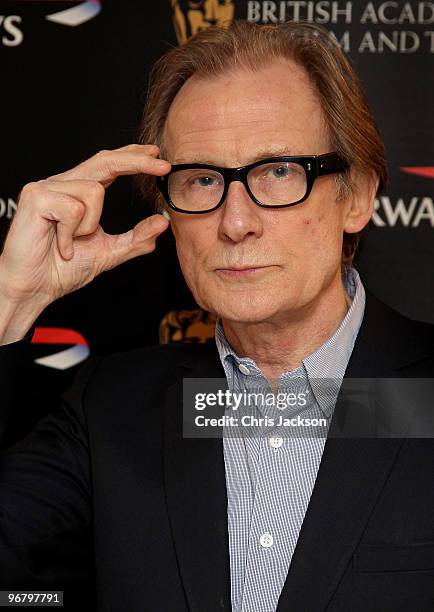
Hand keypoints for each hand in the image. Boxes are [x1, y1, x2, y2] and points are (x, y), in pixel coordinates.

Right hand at [0, 144, 170, 340]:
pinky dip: (72, 234)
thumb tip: (162, 223)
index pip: (108, 165)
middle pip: (104, 161)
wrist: (34, 288)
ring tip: (70, 243)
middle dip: (136, 162)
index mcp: (77, 193)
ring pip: (94, 191)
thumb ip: (135, 239)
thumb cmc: (62, 270)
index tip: (157, 155)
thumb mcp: (108, 253)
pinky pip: (75, 209)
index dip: (133, 158)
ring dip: (90, 226)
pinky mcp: (37, 197)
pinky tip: (59, 245)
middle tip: (163, 166)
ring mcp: (47, 187)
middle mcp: (62, 184)